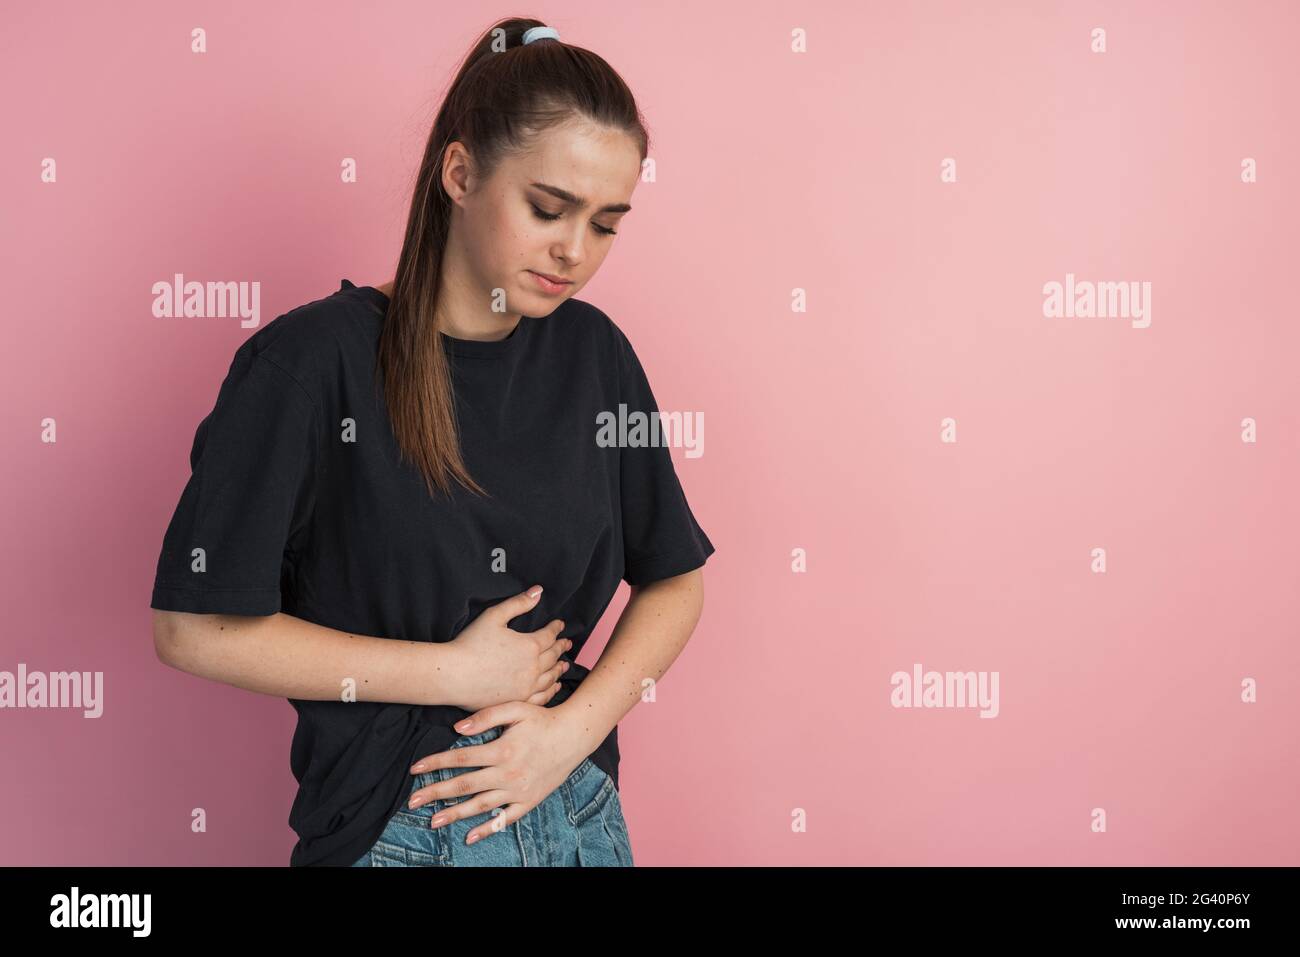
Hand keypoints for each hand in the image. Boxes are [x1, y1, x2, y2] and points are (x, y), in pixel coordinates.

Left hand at [406, 700, 590, 844]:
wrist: (574, 736)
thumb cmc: (542, 720)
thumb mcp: (516, 709)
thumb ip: (486, 717)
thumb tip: (458, 729)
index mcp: (501, 750)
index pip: (460, 758)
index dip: (435, 762)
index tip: (415, 769)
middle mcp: (507, 774)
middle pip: (464, 785)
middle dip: (436, 792)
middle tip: (412, 801)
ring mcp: (518, 791)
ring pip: (480, 805)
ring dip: (455, 814)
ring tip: (433, 821)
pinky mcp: (528, 801)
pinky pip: (505, 819)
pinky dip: (487, 829)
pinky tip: (469, 837)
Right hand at [446, 585, 572, 710]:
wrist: (453, 675)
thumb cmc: (470, 643)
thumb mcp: (494, 616)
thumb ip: (518, 603)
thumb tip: (538, 591)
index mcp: (530, 646)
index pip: (550, 635)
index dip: (556, 628)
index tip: (559, 625)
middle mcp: (533, 668)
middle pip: (553, 656)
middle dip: (561, 647)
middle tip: (567, 643)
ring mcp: (527, 687)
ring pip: (551, 677)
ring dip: (559, 669)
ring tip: (564, 665)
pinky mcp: (518, 701)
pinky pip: (542, 697)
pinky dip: (551, 690)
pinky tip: (553, 687)